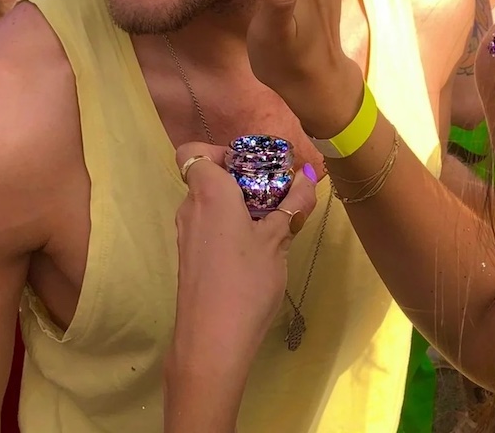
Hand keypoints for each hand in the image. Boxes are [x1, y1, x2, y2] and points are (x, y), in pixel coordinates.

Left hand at [170, 142, 317, 356]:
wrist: (212, 342)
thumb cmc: (246, 281)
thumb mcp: (279, 238)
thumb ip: (293, 203)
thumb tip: (308, 176)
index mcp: (208, 192)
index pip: (193, 151)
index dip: (218, 151)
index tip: (250, 167)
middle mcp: (190, 207)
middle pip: (207, 176)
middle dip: (241, 179)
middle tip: (275, 193)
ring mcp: (187, 235)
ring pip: (210, 203)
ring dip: (239, 205)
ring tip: (273, 222)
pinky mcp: (190, 258)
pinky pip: (210, 226)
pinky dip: (231, 226)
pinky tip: (258, 248)